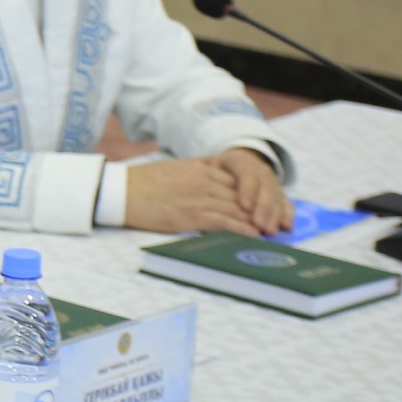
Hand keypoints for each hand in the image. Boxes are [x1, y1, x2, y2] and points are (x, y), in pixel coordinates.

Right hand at [122, 157, 259, 235]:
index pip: (240, 178)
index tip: (270, 203)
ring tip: (272, 231)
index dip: (258, 192)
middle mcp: (206, 179)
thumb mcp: (177, 168)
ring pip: (239, 207)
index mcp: (203, 166)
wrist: (122, 191)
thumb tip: (217, 179)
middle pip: (244, 193)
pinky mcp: (193, 214)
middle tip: (279, 220)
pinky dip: (243, 228)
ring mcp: (201, 196)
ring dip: (258, 220)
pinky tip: (254, 235)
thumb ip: (199, 171)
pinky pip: (225, 221)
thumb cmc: (145, 182)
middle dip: (264, 207)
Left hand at [215, 147, 293, 234]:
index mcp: (241, 162)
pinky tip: (286, 227)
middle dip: (263, 208)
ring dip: (274, 215)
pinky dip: (287, 215)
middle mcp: (260, 170)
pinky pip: (286, 203)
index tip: (244, 206)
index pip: (247, 174)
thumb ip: (211, 181)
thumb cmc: (218, 171)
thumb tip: (208, 199)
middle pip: (265, 188)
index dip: (247, 190)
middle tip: (258, 224)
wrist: (239, 162)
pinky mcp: (280, 193)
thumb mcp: (212, 170)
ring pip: (276, 197)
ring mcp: (272, 181)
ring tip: (270, 230)